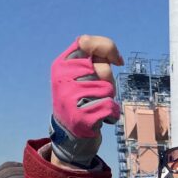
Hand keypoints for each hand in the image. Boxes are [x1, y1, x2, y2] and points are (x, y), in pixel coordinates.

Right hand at [50, 35, 122, 168]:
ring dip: (110, 99)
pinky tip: (104, 118)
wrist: (71, 134)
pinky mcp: (81, 117)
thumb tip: (116, 58)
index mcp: (61, 64)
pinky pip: (110, 107)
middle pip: (102, 69)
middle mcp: (62, 79)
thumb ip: (97, 58)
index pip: (86, 42)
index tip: (116, 60)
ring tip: (98, 106)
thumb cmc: (83, 99)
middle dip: (109, 81)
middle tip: (99, 93)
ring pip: (108, 89)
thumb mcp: (84, 75)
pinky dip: (113, 113)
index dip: (107, 48)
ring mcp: (70, 98)